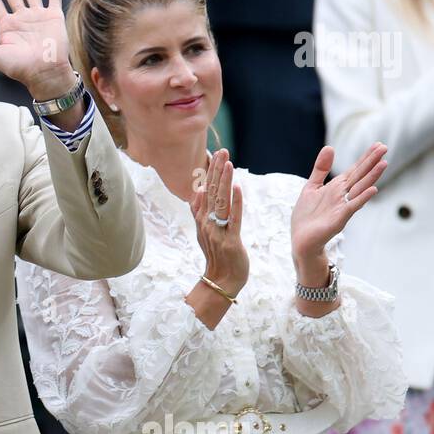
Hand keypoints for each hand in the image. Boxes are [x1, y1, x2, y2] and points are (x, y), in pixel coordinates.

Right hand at [190, 148, 248, 296]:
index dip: (210, 171)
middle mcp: (206, 223)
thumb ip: (199, 211)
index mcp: (202, 219)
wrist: (221, 281)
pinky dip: (235, 203)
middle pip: (211, 192)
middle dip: (217, 170)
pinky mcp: (230, 241)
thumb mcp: (205, 231)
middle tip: (222, 151)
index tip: (216, 154)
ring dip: (224, 181)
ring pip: (220, 202)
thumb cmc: (217, 256)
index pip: (205, 190)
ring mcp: (217, 231)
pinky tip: (237, 188)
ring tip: (228, 163)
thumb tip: (197, 190)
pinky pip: (233, 219)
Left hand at [290, 143, 386, 275]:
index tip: (378, 145)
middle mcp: (343, 195)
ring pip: (360, 188)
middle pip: (360, 175)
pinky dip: (362, 198)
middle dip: (371, 162)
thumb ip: (320, 169)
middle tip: (385, 147)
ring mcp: (343, 206)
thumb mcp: (311, 187)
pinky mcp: (339, 218)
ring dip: (372, 176)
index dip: (365, 158)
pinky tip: (373, 189)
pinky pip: (353, 206)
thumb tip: (329, 147)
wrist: (301, 240)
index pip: (354, 169)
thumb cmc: (306, 216)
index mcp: (336, 187)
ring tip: (384, 163)